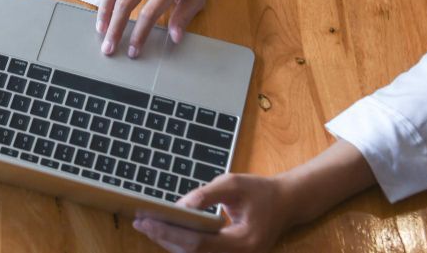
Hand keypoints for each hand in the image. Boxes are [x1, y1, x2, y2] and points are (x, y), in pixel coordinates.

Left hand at [133, 174, 292, 252]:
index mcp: (243, 242)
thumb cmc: (261, 191)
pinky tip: (163, 229)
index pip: (197, 243)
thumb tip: (179, 205)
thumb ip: (206, 195)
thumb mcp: (234, 183)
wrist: (287, 203)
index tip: (146, 220)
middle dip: (163, 237)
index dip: (169, 232)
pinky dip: (180, 242)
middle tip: (139, 221)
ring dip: (168, 241)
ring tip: (145, 224)